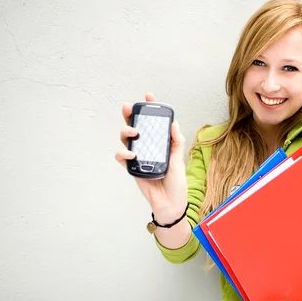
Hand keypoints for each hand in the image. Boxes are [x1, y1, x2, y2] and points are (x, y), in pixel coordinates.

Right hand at [115, 92, 187, 220]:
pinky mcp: (133, 169)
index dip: (149, 109)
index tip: (148, 96)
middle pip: (135, 127)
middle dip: (130, 115)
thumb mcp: (179, 161)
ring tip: (134, 133)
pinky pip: (122, 158)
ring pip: (126, 140)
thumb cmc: (176, 184)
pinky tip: (131, 155)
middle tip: (129, 107)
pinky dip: (124, 154)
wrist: (170, 204)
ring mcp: (139, 157)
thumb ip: (176, 142)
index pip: (154, 123)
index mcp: (160, 144)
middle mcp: (148, 148)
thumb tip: (174, 123)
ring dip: (126, 132)